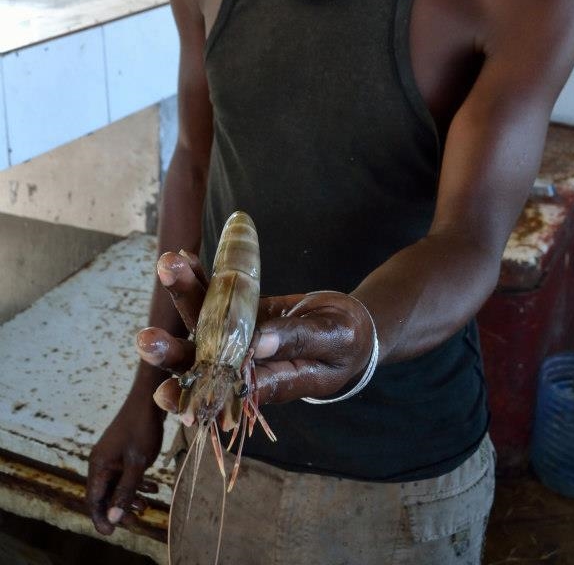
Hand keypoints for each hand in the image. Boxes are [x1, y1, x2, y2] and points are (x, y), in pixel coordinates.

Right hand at [86, 395, 163, 534]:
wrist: (149, 398)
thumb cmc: (142, 429)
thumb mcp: (137, 464)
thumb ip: (126, 491)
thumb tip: (113, 519)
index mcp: (98, 465)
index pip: (93, 500)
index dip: (101, 518)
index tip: (111, 534)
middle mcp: (100, 461)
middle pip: (105, 494)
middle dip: (119, 510)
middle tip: (136, 521)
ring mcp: (111, 455)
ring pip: (116, 484)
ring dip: (129, 498)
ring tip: (146, 508)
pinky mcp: (122, 451)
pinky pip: (124, 474)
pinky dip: (136, 483)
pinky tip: (152, 488)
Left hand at [139, 251, 375, 412]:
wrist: (349, 327)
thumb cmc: (347, 342)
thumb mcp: (334, 340)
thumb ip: (298, 341)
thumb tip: (258, 342)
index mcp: (269, 383)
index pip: (226, 394)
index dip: (194, 395)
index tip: (163, 395)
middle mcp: (244, 365)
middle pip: (200, 361)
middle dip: (171, 351)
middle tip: (145, 340)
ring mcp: (237, 337)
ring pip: (202, 322)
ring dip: (183, 295)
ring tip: (166, 266)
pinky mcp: (239, 312)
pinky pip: (215, 296)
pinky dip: (200, 278)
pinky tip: (184, 259)